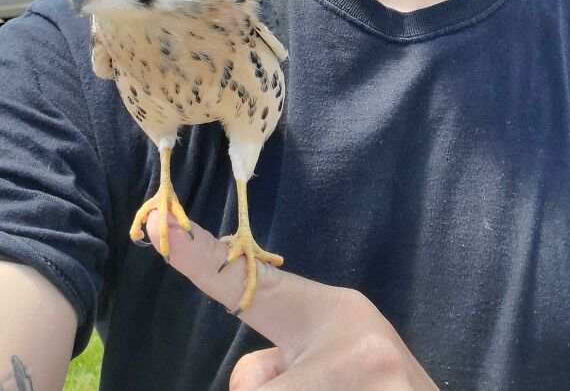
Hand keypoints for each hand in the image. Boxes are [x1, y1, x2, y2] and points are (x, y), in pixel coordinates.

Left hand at [145, 212, 437, 389]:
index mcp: (329, 312)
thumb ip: (282, 362)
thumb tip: (251, 382)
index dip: (201, 259)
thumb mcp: (334, 363)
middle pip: (253, 387)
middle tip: (326, 386)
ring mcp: (368, 379)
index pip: (252, 285)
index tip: (159, 229)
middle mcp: (351, 340)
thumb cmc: (376, 383)